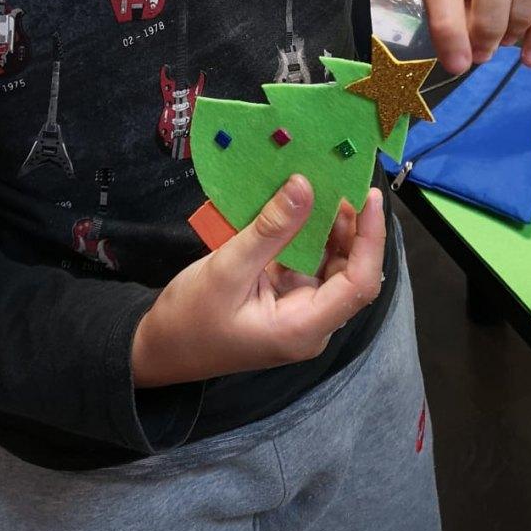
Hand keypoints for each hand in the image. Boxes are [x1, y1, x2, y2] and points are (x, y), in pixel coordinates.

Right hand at [131, 175, 385, 387]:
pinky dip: (312, 236)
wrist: (160, 349)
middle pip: (352, 274)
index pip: (359, 284)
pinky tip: (306, 207)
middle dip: (355, 229)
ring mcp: (300, 312)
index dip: (370, 240)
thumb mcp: (228, 269)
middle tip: (345, 182)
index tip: (370, 197)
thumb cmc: (190, 317)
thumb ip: (270, 229)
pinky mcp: (287, 300)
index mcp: (304, 328)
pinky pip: (311, 265)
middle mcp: (312, 323)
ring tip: (329, 186)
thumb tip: (304, 185)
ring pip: (334, 267)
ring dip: (335, 229)